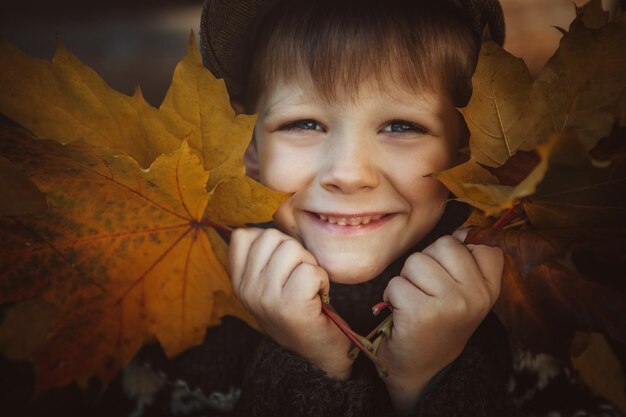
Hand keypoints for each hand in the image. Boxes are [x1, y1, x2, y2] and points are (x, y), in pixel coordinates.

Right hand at [229, 227, 354, 379]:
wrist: (316, 353)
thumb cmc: (298, 310)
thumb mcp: (268, 284)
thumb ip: (263, 256)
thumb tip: (269, 219)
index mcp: (238, 282)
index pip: (243, 235)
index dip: (271, 241)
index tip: (281, 264)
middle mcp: (246, 289)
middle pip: (272, 237)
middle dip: (295, 251)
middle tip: (300, 276)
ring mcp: (266, 297)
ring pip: (292, 249)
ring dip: (310, 265)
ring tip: (309, 286)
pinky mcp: (290, 305)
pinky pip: (310, 269)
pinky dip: (322, 280)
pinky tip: (318, 296)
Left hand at [378, 229, 502, 414]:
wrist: (422, 370)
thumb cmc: (439, 323)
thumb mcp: (465, 294)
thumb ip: (466, 262)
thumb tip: (463, 230)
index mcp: (490, 289)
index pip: (482, 244)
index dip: (458, 251)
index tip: (450, 275)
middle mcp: (476, 295)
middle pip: (443, 244)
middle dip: (427, 263)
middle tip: (427, 292)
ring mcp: (451, 303)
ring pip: (416, 261)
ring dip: (407, 279)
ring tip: (414, 302)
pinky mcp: (422, 312)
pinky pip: (396, 282)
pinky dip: (391, 296)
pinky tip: (402, 313)